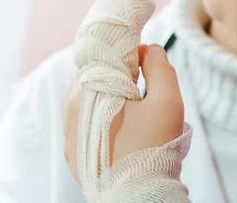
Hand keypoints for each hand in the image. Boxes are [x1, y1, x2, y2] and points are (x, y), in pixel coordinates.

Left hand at [62, 44, 184, 183]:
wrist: (138, 195)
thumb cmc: (153, 147)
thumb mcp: (166, 100)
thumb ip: (160, 67)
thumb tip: (149, 49)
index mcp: (89, 90)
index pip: (104, 54)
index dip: (128, 52)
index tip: (146, 59)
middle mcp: (71, 107)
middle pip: (95, 74)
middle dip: (119, 72)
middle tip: (144, 82)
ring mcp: (69, 131)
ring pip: (89, 96)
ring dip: (110, 92)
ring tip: (136, 105)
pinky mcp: (73, 149)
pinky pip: (85, 119)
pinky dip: (103, 113)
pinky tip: (124, 125)